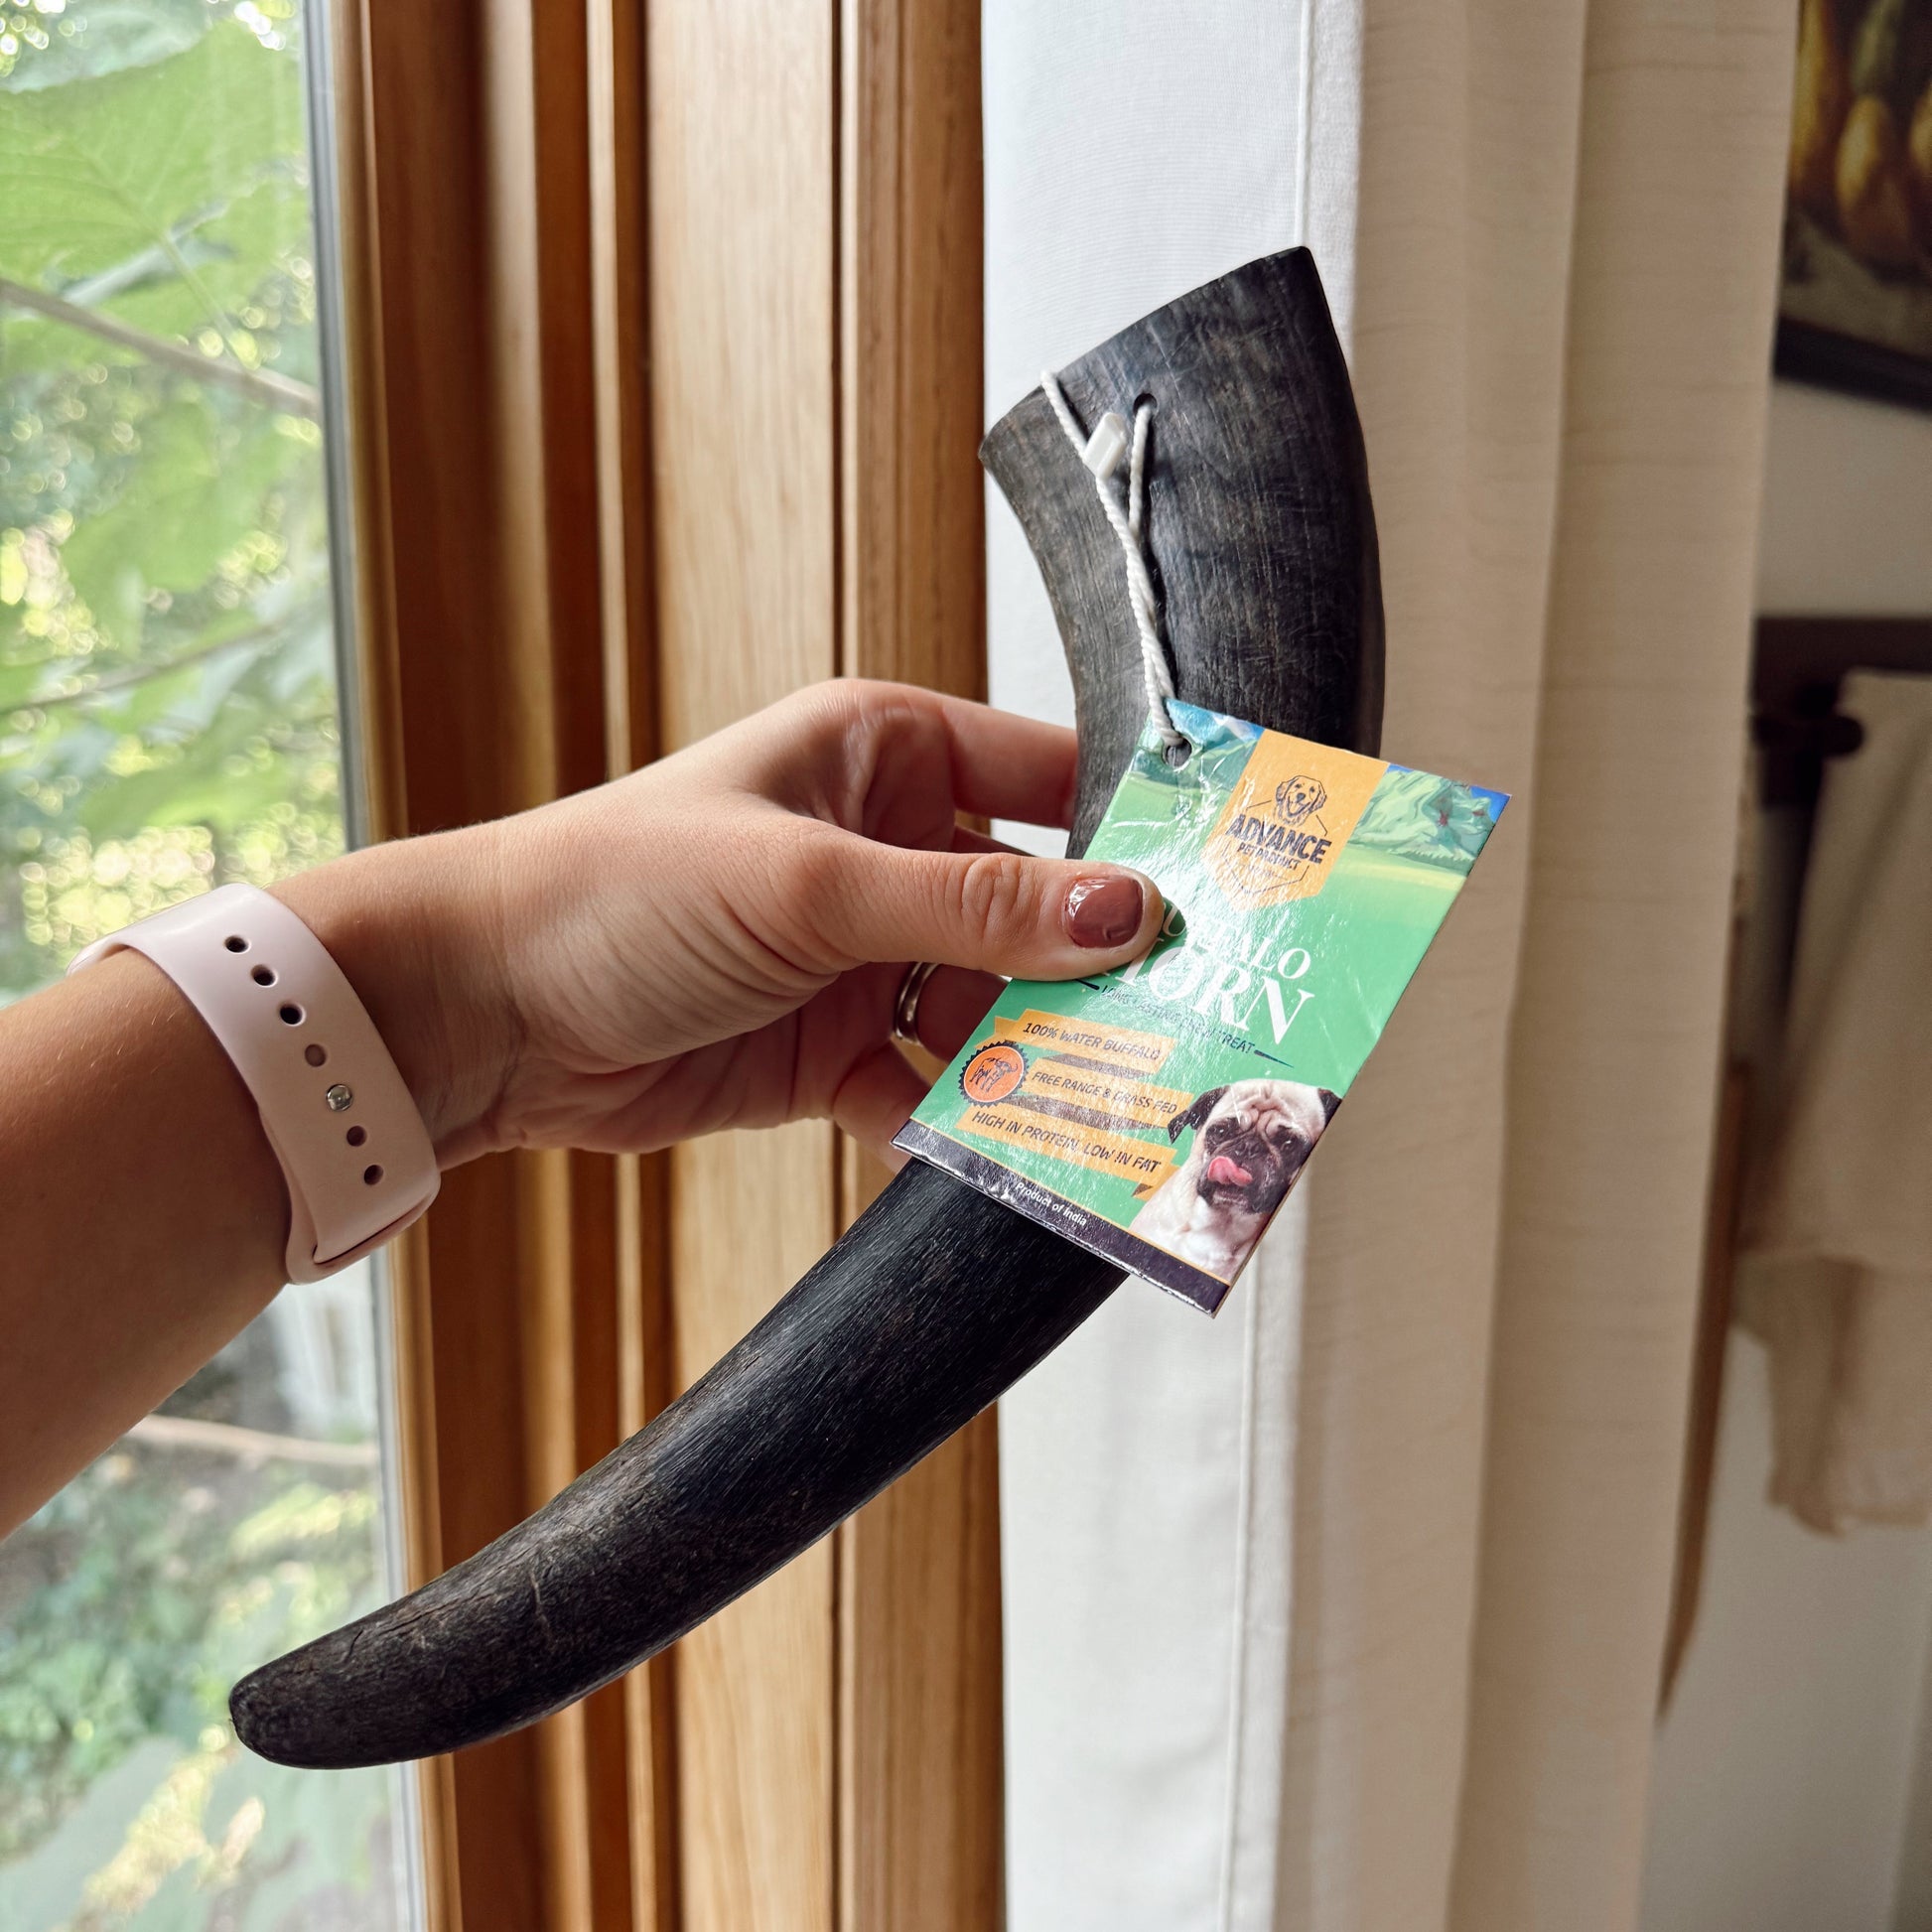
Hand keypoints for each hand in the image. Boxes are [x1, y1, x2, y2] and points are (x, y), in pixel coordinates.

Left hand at [280, 680, 1160, 1164]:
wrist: (483, 1011)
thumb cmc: (623, 890)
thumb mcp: (812, 884)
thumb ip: (973, 906)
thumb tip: (1129, 914)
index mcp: (888, 755)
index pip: (1054, 779)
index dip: (1141, 833)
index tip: (1232, 892)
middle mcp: (889, 849)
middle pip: (1039, 910)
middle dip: (1105, 970)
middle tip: (1198, 1025)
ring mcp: (865, 956)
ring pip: (995, 1008)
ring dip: (1043, 1058)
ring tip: (1124, 1106)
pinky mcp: (835, 1051)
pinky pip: (934, 1085)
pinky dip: (968, 1121)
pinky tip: (1013, 1156)